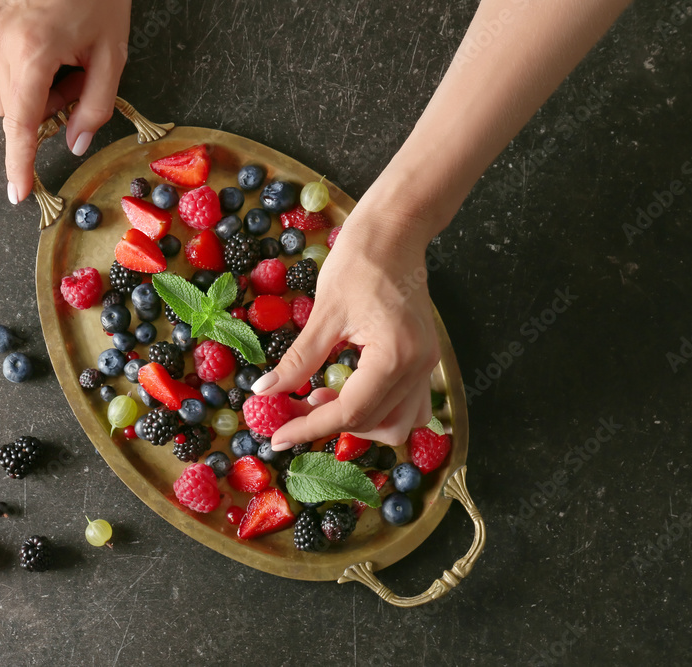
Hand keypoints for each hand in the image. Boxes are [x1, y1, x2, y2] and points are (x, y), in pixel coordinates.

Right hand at [0, 0, 131, 203]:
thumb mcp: (112, 55)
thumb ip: (95, 107)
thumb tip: (75, 143)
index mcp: (32, 50)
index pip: (20, 123)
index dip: (20, 162)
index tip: (18, 192)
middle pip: (10, 111)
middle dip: (42, 111)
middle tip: (76, 82)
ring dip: (29, 93)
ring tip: (60, 60)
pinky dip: (18, 71)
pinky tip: (43, 47)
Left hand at [257, 201, 440, 449]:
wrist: (396, 230)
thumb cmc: (360, 261)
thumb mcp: (324, 312)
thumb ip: (298, 360)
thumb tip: (265, 392)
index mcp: (395, 355)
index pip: (351, 412)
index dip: (310, 429)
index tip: (277, 437)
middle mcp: (418, 367)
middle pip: (374, 424)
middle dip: (329, 425)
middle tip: (291, 410)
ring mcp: (426, 365)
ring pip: (397, 424)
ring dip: (357, 422)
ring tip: (320, 399)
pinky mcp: (423, 360)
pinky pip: (406, 405)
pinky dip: (376, 409)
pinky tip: (345, 390)